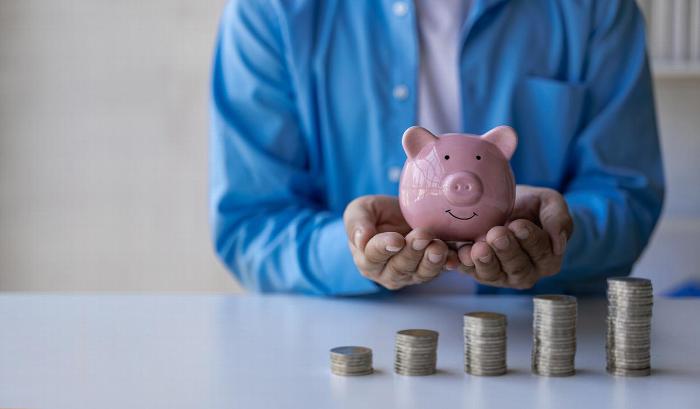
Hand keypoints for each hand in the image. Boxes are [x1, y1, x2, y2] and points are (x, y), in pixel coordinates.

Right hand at [343, 195, 448, 289]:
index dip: (384, 248)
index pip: (373, 256)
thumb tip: (361, 240)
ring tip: (438, 246)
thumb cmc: (377, 214)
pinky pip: (441, 270)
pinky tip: (454, 257)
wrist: (400, 214)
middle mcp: (387, 272)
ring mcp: (411, 274)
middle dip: (412, 252)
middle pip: (399, 267)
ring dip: (431, 260)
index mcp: (366, 259)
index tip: (396, 240)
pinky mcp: (431, 270)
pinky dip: (448, 264)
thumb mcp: (360, 210)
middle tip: (422, 236)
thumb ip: (357, 224)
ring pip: (421, 273)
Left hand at [455, 185, 573, 288]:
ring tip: (478, 247)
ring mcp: (501, 275)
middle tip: (496, 234)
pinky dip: (462, 264)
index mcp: (548, 257)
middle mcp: (526, 272)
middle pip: (518, 267)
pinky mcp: (478, 272)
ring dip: (485, 261)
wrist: (501, 205)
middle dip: (506, 250)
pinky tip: (457, 254)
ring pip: (494, 274)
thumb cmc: (529, 205)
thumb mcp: (548, 202)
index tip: (518, 225)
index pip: (541, 252)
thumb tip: (559, 244)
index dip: (530, 239)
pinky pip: (470, 272)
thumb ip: (558, 218)